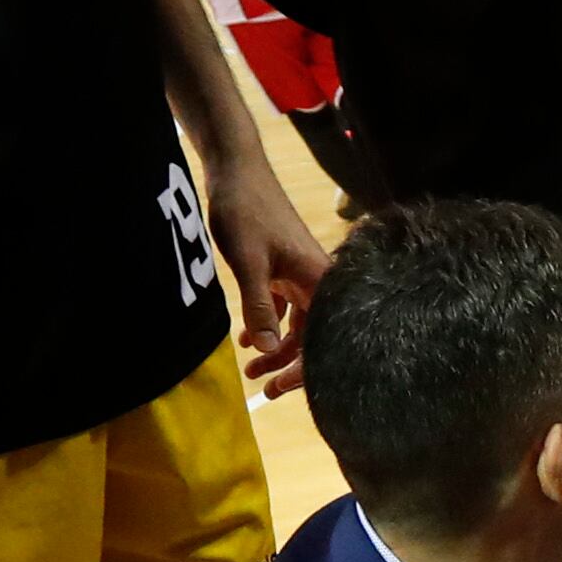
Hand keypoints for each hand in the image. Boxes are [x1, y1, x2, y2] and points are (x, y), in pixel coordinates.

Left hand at [205, 152, 328, 395]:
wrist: (236, 171)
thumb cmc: (245, 212)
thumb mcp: (248, 263)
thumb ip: (258, 306)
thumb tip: (269, 348)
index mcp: (321, 278)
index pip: (325, 336)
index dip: (307, 367)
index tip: (282, 388)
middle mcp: (318, 279)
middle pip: (316, 334)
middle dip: (291, 364)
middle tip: (266, 390)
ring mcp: (301, 273)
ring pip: (298, 322)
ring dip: (276, 346)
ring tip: (251, 370)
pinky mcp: (284, 268)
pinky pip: (284, 306)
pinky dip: (268, 324)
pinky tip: (247, 338)